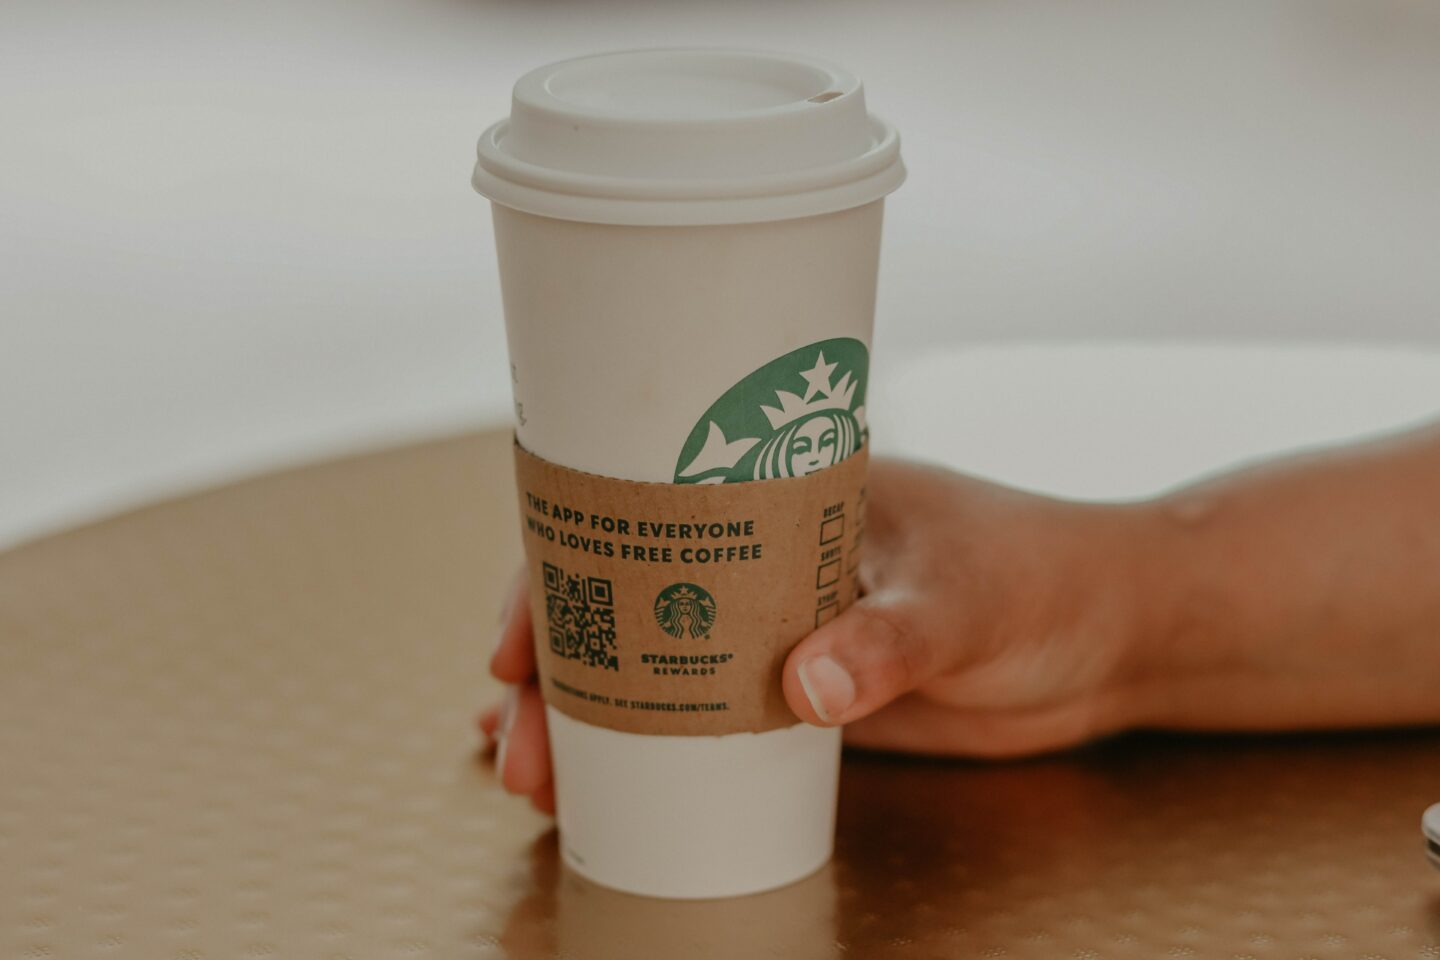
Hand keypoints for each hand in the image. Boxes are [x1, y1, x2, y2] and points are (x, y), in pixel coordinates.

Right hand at [480, 457, 1155, 811]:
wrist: (1106, 637)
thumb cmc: (1045, 578)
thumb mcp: (966, 602)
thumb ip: (889, 641)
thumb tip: (801, 688)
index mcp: (784, 492)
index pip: (641, 510)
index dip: (562, 566)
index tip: (519, 637)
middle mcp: (761, 552)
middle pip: (622, 596)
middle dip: (554, 667)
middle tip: (519, 742)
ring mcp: (773, 623)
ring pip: (646, 659)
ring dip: (579, 714)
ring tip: (533, 775)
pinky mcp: (798, 689)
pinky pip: (696, 712)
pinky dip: (636, 741)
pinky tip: (585, 777)